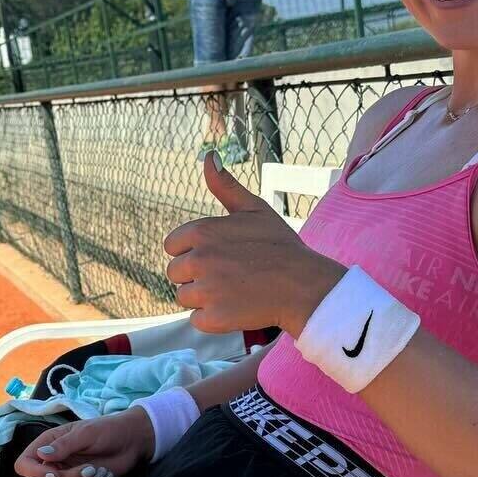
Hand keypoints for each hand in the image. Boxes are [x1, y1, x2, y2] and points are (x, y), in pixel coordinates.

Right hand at [13, 409, 152, 476]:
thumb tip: (42, 455)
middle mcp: (54, 463)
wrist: (133, 440)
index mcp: (48, 445)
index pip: (24, 465)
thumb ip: (64, 445)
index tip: (56, 473)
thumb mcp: (86, 433)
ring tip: (101, 471)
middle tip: (91, 467)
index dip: (35, 473)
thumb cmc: (108, 430)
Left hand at [163, 153, 343, 333]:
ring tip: (234, 291)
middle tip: (229, 275)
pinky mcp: (212, 318)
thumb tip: (208, 156)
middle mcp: (197, 259)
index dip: (192, 251)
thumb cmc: (280, 246)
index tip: (218, 255)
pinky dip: (213, 319)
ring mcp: (204, 291)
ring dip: (204, 298)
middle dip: (196, 276)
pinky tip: (236, 308)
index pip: (172, 246)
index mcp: (201, 231)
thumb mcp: (254, 209)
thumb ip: (225, 186)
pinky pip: (197, 320)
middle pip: (175, 273)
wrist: (305, 285)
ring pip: (184, 297)